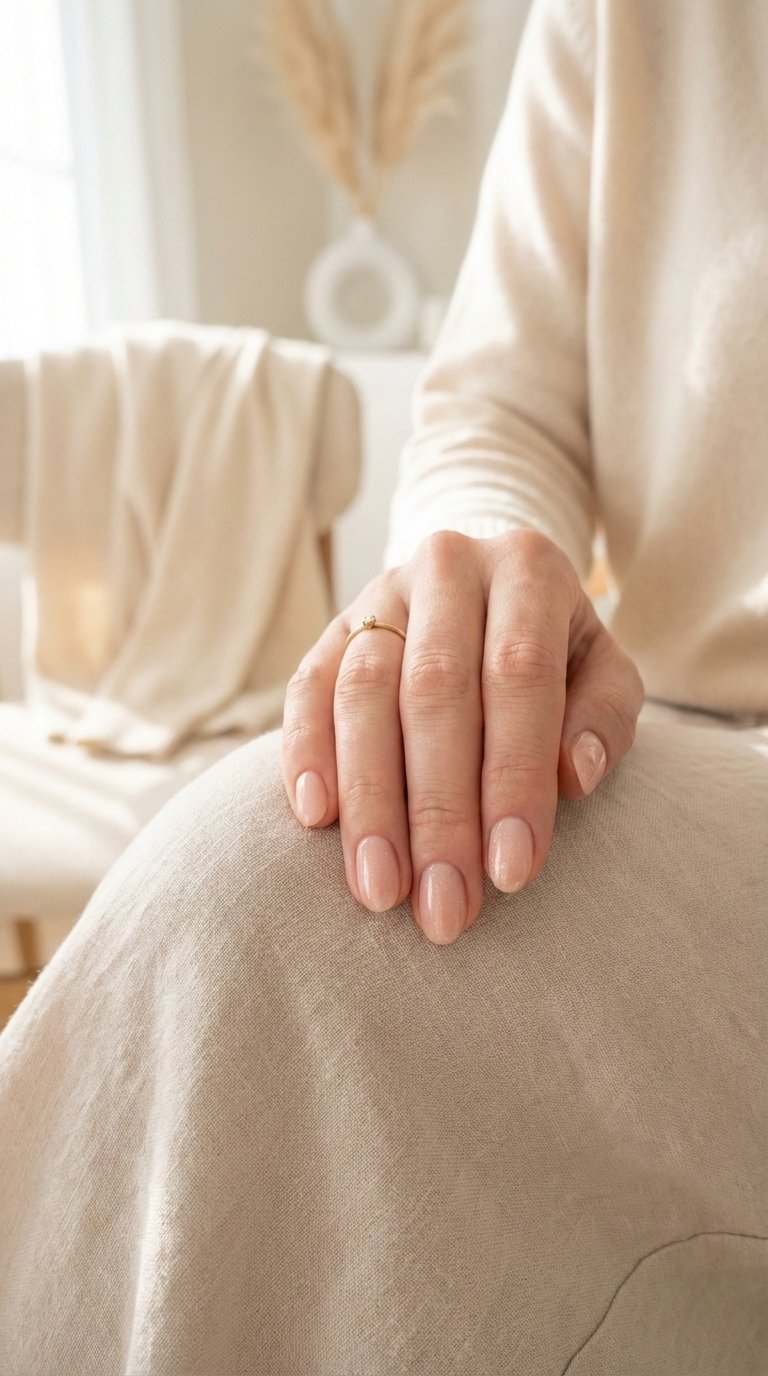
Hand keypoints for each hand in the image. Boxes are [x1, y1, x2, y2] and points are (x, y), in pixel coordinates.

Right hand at [281, 529, 644, 944]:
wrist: (490, 591)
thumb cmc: (557, 652)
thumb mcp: (605, 671)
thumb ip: (604, 716)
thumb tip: (576, 776)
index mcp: (527, 568)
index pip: (519, 676)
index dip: (514, 779)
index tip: (512, 872)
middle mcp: (447, 568)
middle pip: (434, 692)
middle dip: (439, 813)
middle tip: (444, 908)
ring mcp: (379, 596)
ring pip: (362, 695)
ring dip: (370, 802)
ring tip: (381, 890)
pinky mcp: (331, 631)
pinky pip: (306, 690)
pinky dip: (306, 754)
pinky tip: (316, 819)